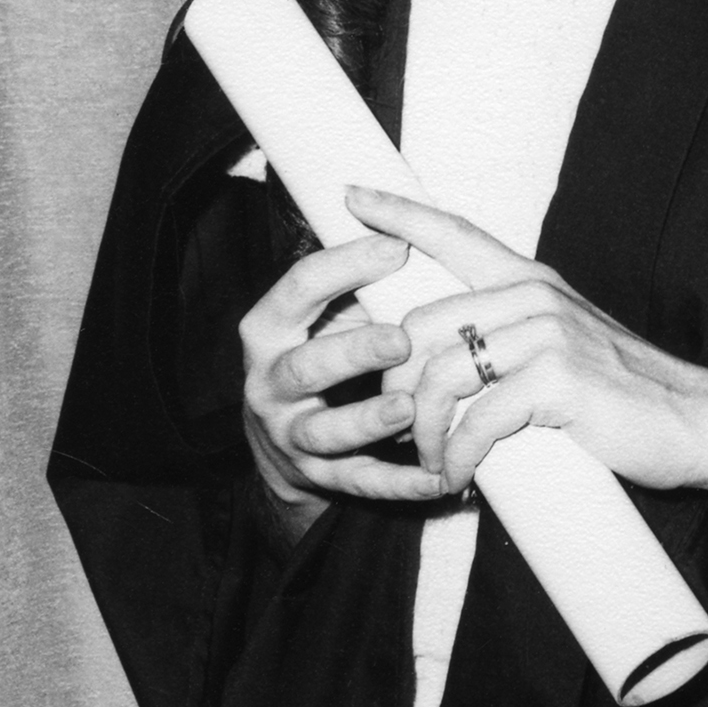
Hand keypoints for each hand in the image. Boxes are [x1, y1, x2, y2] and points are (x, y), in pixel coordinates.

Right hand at [239, 231, 445, 513]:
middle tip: (403, 337)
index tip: (398, 247)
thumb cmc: (318, 347)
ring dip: (369, 420)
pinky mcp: (319, 477)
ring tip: (410, 408)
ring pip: (327, 433)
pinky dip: (399, 483)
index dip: (345, 265)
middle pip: (306, 367)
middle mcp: (270, 384)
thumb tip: (407, 222)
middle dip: (353, 352)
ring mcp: (291, 435)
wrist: (279, 436)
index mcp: (269, 329)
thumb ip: (353, 278)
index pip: (299, 289)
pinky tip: (437, 478)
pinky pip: (360, 483)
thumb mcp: (321, 310)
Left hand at [344, 186, 707, 504]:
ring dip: (423, 433)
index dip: (399, 212)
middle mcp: (533, 294)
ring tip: (431, 464)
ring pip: (439, 375)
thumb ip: (509, 335)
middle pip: (421, 325)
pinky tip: (459, 478)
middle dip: (396, 385)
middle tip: (401, 430)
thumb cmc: (619, 392)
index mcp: (530, 279)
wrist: (690, 420)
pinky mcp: (557, 380)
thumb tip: (439, 360)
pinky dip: (457, 457)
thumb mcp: (560, 342)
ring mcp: (546, 333)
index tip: (352, 195)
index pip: (453, 232)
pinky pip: (476, 420)